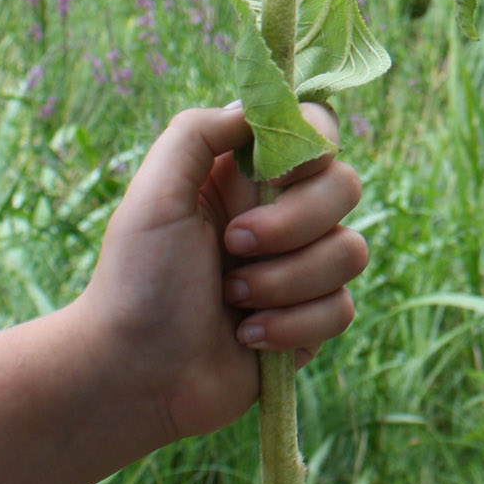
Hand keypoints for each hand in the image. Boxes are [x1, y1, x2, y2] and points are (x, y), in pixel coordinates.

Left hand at [75, 103, 367, 439]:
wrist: (132, 374)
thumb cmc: (136, 280)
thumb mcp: (154, 194)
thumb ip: (198, 133)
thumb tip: (255, 109)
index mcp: (249, 176)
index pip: (317, 130)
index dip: (311, 149)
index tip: (277, 174)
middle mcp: (283, 214)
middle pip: (346, 187)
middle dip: (293, 224)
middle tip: (232, 246)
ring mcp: (302, 268)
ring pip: (351, 252)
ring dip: (285, 281)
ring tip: (232, 299)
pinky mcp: (311, 320)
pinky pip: (341, 308)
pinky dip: (290, 325)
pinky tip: (245, 335)